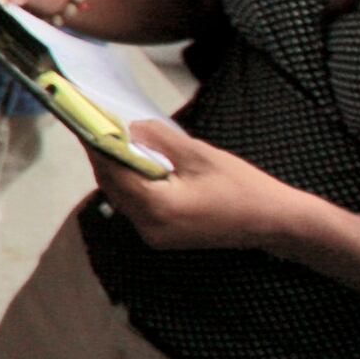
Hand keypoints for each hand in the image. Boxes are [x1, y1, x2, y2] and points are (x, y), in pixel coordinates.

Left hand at [108, 120, 308, 249]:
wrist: (274, 222)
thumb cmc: (242, 187)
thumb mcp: (200, 155)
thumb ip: (160, 140)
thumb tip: (129, 128)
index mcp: (158, 208)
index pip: (114, 173)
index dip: (97, 146)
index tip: (85, 122)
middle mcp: (150, 228)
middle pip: (113, 187)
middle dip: (103, 157)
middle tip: (95, 126)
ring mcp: (156, 236)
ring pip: (123, 198)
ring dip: (116, 171)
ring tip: (111, 140)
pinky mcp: (164, 236)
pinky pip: (137, 207)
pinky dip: (132, 185)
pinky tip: (134, 164)